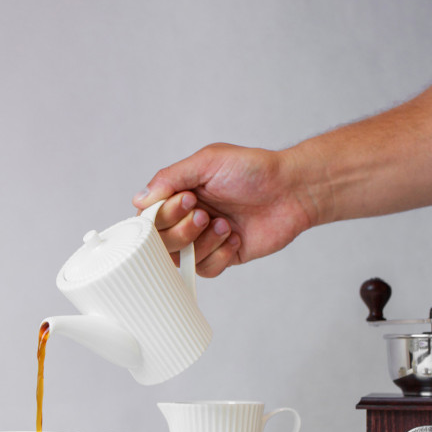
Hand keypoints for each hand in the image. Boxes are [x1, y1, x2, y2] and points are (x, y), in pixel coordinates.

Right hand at [133, 143, 315, 276]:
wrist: (292, 190)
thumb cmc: (252, 170)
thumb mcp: (207, 162)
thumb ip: (170, 177)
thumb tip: (139, 199)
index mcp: (178, 194)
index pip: (149, 218)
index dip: (164, 215)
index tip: (188, 199)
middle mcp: (187, 218)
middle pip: (160, 243)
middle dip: (182, 231)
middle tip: (205, 214)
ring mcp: (204, 239)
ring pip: (181, 259)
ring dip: (202, 243)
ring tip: (225, 224)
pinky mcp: (223, 256)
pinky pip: (206, 270)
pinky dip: (219, 255)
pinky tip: (235, 237)